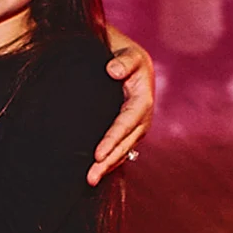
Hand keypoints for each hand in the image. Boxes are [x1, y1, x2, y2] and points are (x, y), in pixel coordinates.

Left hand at [90, 29, 154, 184]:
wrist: (126, 57)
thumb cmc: (125, 53)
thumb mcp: (128, 52)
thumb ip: (123, 61)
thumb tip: (113, 71)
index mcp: (142, 101)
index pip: (125, 124)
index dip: (112, 139)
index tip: (97, 154)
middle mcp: (142, 117)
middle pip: (125, 143)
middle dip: (109, 161)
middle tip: (90, 177)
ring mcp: (135, 126)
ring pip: (123, 150)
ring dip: (108, 166)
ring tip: (89, 180)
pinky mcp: (127, 129)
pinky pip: (119, 148)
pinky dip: (109, 161)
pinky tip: (96, 172)